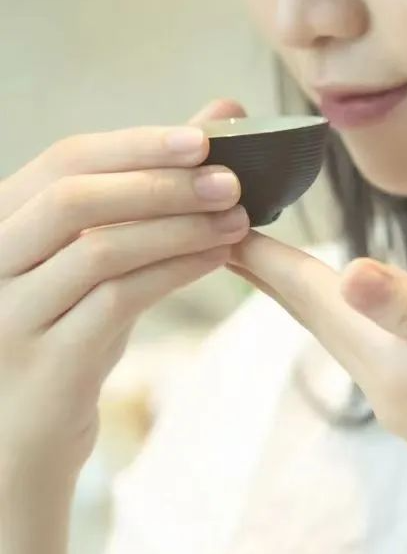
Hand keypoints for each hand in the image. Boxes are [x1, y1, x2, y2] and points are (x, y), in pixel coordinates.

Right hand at [0, 98, 249, 491]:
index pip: (64, 162)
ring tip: (237, 220)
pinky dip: (175, 273)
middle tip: (231, 182)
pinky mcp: (48, 361)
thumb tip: (218, 120)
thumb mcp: (93, 263)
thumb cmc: (68, 331)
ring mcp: (10, 314)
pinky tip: (218, 259)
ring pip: (100, 250)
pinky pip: (119, 302)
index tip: (204, 137)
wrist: (23, 433)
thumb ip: (144, 199)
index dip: (136, 145)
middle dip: (162, 184)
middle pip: (75, 200)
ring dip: (179, 229)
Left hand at [228, 231, 406, 553]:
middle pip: (316, 318)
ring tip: (272, 264)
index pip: (317, 298)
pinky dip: (341, 321)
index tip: (222, 226)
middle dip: (270, 274)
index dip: (270, 259)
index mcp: (397, 366)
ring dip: (302, 296)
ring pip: (338, 337)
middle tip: (225, 235)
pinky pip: (367, 354)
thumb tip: (345, 271)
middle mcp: (387, 389)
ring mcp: (406, 407)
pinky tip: (342, 312)